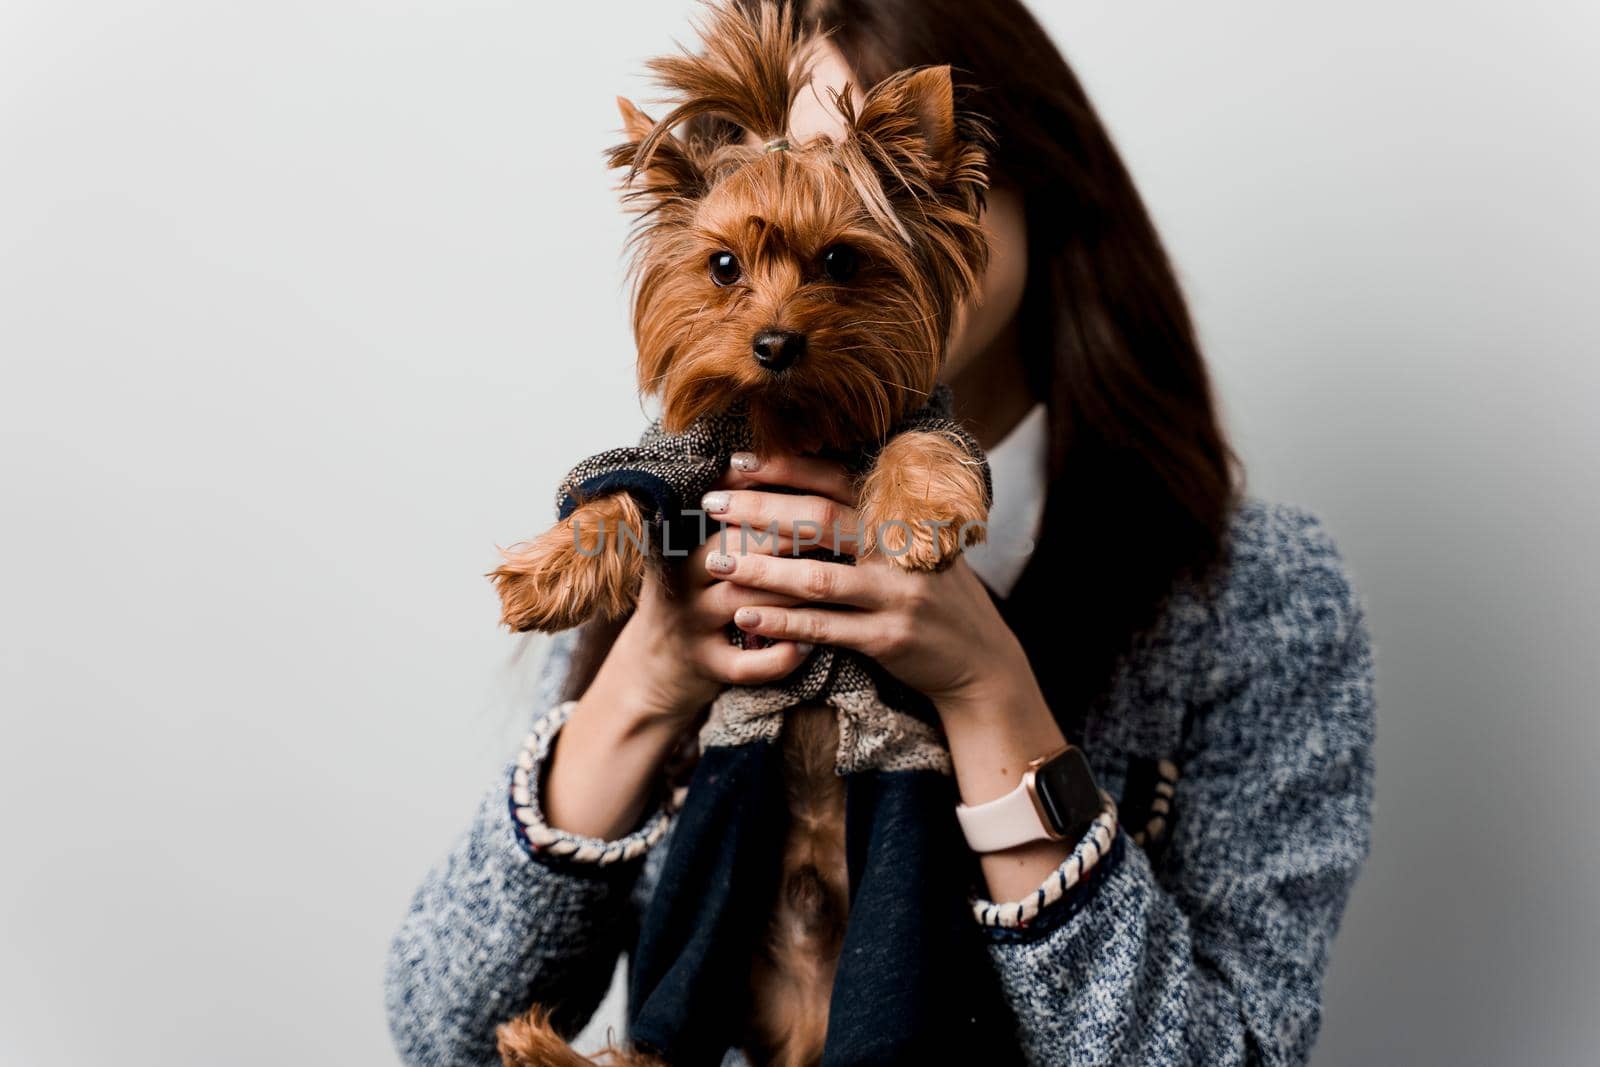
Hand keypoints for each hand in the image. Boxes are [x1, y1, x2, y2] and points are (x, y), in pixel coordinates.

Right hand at [545, 452, 842, 839]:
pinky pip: (746, 665)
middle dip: (789, 539)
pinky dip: (780, 658)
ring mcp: (694, 626)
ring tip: (835, 587)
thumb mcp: (695, 556)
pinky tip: (808, 648)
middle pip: (739, 551)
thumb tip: (777, 466)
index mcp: (685, 546)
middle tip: (837, 531)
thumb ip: (729, 520)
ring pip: (748, 604)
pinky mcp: (706, 668)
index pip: (729, 511)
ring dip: (794, 596)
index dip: (771, 497)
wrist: (650, 671)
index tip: (815, 487)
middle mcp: (684, 582)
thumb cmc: (692, 600)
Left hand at [699, 455, 1032, 719]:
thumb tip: (811, 481)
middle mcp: (900, 549)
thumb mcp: (920, 542)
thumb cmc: (936, 594)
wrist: (981, 660)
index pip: (837, 480)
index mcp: (903, 516)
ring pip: (816, 578)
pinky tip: (745, 618)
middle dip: (760, 510)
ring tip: (716, 563)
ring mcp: (896, 595)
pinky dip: (781, 622)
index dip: (787, 468)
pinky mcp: (889, 639)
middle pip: (820, 521)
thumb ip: (877, 515)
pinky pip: (825, 628)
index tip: (738, 462)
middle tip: (712, 504)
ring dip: (760, 570)